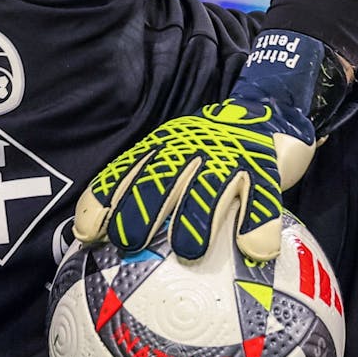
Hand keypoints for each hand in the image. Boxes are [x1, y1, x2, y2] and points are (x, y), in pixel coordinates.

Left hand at [74, 30, 348, 260]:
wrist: (268, 105)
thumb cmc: (210, 148)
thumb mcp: (172, 155)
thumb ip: (145, 186)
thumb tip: (103, 239)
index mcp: (161, 148)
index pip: (123, 173)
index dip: (103, 203)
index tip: (88, 235)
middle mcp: (188, 150)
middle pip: (159, 182)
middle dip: (140, 212)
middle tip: (131, 243)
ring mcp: (227, 157)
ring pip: (207, 190)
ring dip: (196, 221)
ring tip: (189, 250)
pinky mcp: (263, 166)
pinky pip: (261, 198)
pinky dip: (257, 224)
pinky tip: (253, 249)